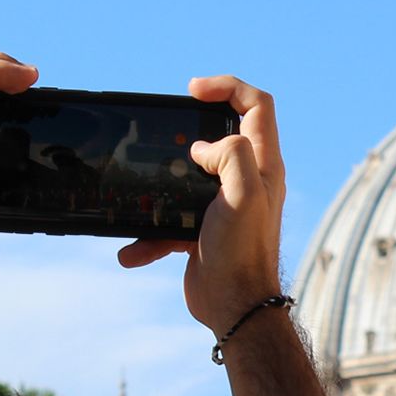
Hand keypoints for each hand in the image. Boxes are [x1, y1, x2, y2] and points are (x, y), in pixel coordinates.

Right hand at [118, 75, 284, 330]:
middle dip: (191, 127)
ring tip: (143, 188)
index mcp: (262, 165)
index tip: (192, 90)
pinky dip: (150, 234)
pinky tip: (132, 251)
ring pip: (189, 176)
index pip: (257, 106)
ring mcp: (224, 204)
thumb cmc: (243, 252)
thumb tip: (201, 149)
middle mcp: (247, 180)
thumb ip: (231, 155)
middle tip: (164, 128)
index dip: (227, 87)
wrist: (235, 308)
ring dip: (162, 182)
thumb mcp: (244, 194)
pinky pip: (171, 220)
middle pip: (223, 133)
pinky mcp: (203, 230)